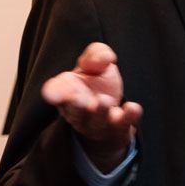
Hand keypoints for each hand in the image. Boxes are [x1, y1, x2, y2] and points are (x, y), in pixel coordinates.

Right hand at [41, 42, 143, 172]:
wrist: (112, 110)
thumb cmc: (97, 82)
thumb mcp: (94, 63)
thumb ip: (96, 55)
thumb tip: (103, 59)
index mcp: (67, 93)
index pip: (56, 92)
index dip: (54, 93)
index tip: (51, 94)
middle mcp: (79, 112)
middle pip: (75, 112)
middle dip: (77, 107)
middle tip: (80, 99)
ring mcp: (98, 125)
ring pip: (97, 122)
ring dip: (100, 113)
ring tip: (104, 101)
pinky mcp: (117, 130)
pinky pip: (122, 126)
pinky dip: (128, 117)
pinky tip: (133, 107)